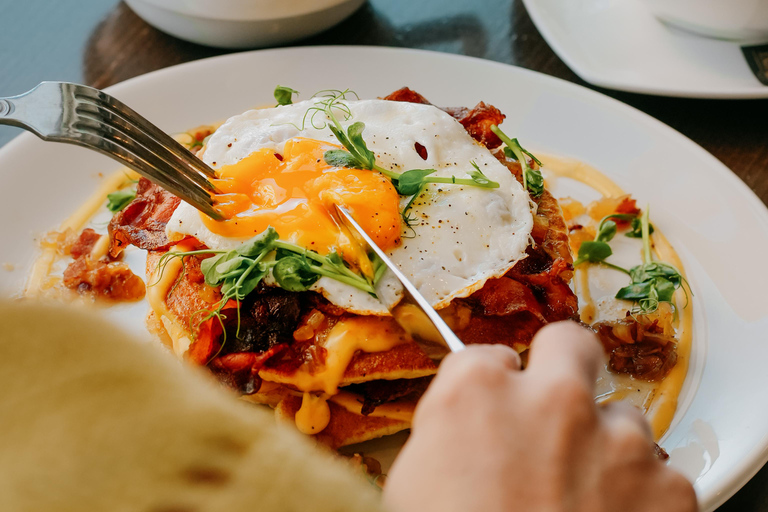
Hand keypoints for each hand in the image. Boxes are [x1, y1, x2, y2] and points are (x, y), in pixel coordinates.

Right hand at [383, 321, 696, 511]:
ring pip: (622, 418)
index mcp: (477, 392)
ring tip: (582, 499)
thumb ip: (451, 428)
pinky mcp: (669, 489)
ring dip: (605, 448)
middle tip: (555, 409)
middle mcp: (552, 399)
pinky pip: (661, 476)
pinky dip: (641, 498)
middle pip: (569, 344)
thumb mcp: (415, 479)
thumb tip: (470, 424)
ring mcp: (617, 440)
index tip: (496, 410)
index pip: (488, 356)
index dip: (492, 387)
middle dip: (563, 366)